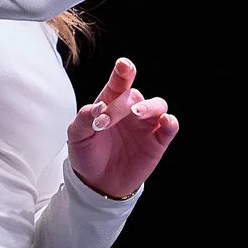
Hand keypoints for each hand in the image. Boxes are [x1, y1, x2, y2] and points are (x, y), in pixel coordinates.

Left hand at [65, 56, 178, 200]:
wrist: (97, 182)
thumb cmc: (87, 153)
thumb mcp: (76, 136)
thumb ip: (84, 119)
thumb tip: (98, 108)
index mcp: (111, 102)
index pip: (119, 82)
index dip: (123, 71)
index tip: (123, 65)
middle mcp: (131, 110)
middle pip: (134, 95)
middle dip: (121, 105)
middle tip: (104, 120)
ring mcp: (146, 125)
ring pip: (158, 105)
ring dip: (149, 106)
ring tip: (137, 113)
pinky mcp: (157, 142)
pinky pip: (170, 127)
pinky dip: (170, 122)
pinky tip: (165, 122)